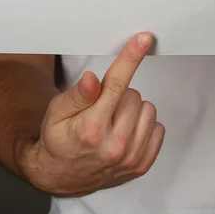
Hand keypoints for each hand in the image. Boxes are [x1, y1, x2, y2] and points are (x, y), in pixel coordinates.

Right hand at [20, 33, 164, 196]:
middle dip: (118, 96)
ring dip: (133, 110)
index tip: (144, 39)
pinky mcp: (142, 165)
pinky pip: (158, 128)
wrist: (61, 176)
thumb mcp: (56, 113)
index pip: (115, 84)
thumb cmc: (58, 139)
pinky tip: (125, 133)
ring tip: (113, 122)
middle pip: (133, 94)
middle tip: (101, 110)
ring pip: (148, 109)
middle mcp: (114, 146)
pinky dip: (143, 125)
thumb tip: (92, 79)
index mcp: (90, 129)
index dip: (130, 58)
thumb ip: (77, 95)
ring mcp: (130, 158)